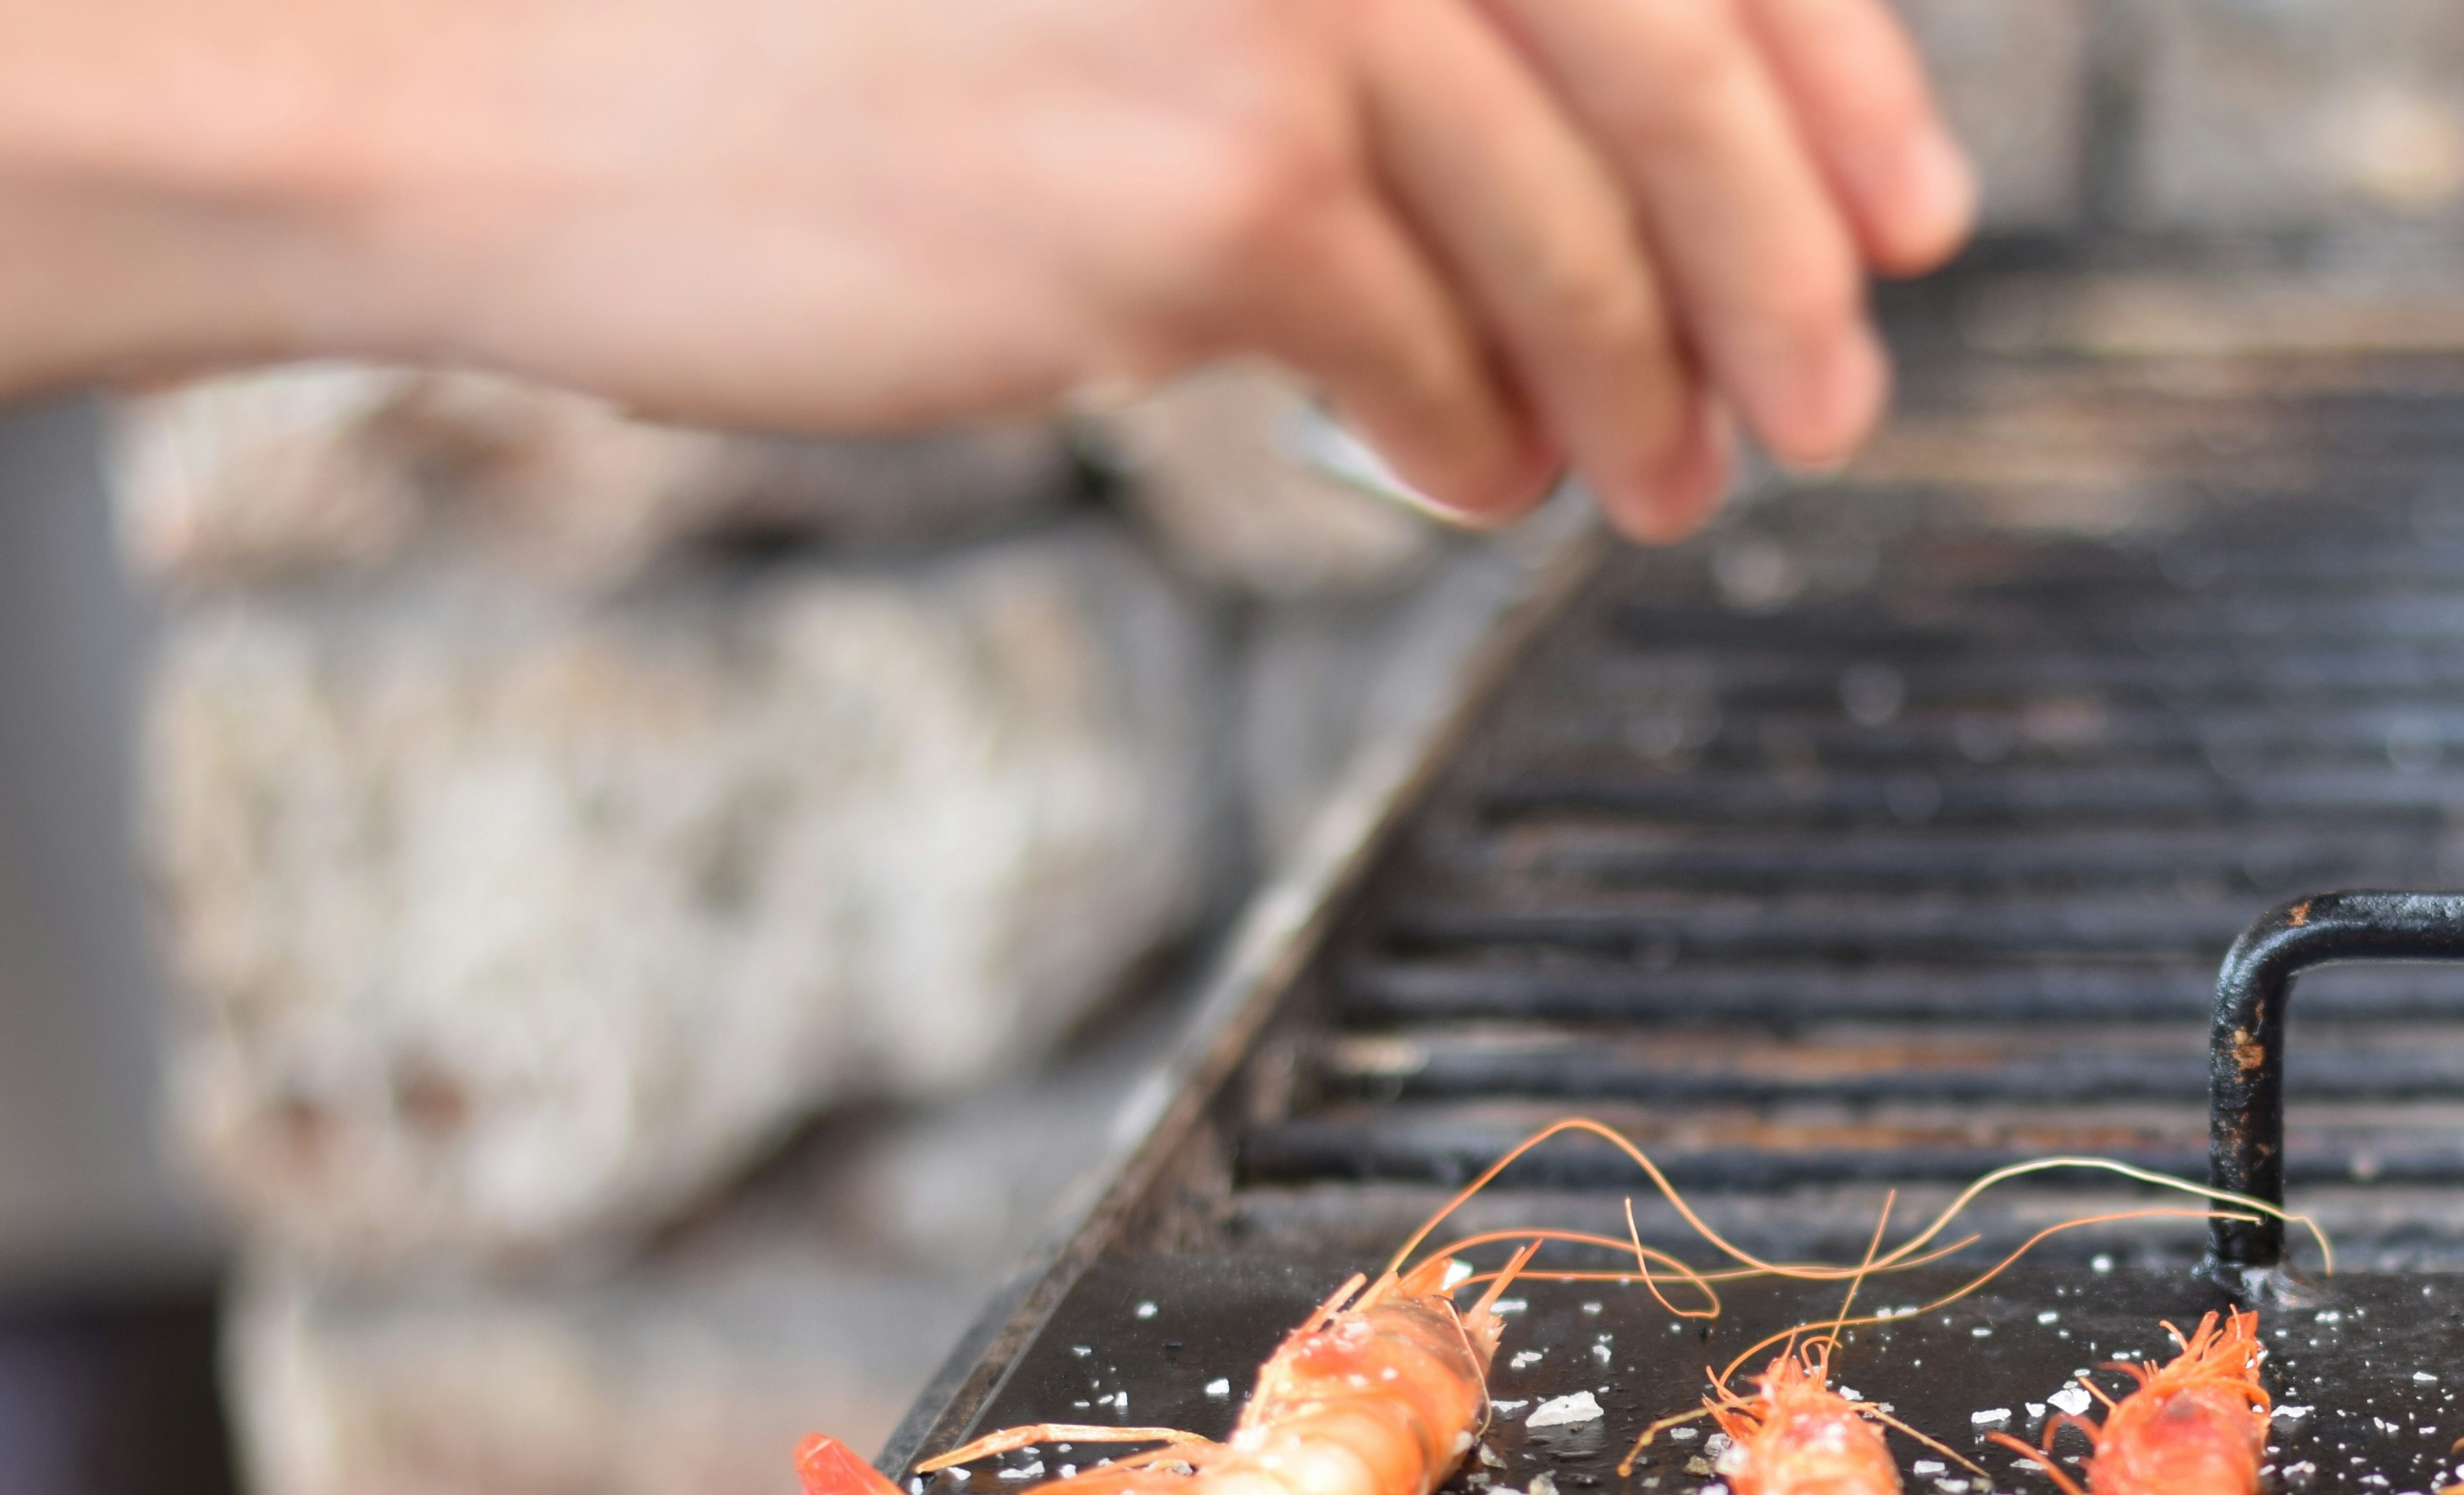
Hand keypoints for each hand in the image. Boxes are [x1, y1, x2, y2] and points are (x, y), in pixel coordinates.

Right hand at [0, 0, 1977, 538]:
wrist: (556, 109)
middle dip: (1779, 271)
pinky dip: (1488, 434)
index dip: (1833, 80)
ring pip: (1571, 244)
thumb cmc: (867, 53)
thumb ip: (1402, 27)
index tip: (1907, 222)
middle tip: (1823, 405)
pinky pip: (1439, 353)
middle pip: (1674, 82)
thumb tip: (1671, 177)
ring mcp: (1276, 7)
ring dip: (1645, 388)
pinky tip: (1482, 473)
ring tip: (1658, 478)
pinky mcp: (1209, 189)